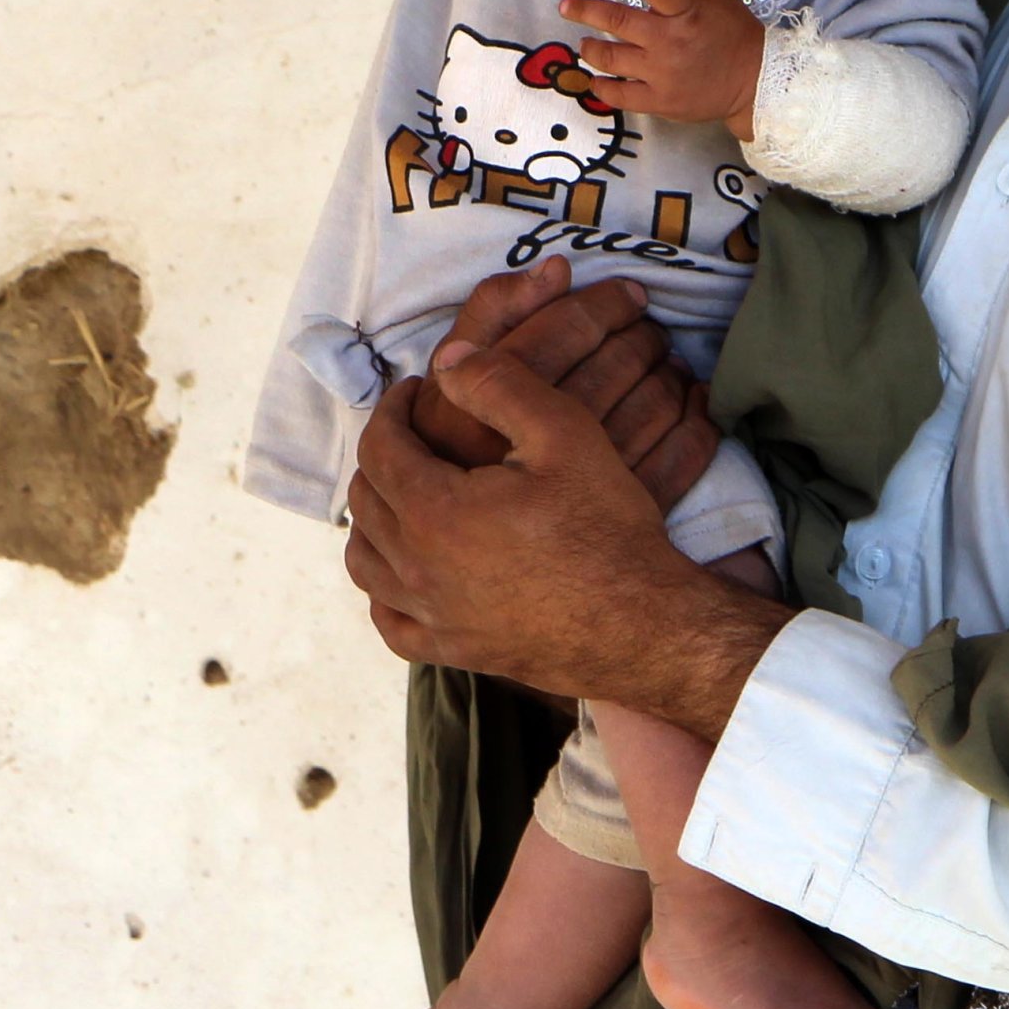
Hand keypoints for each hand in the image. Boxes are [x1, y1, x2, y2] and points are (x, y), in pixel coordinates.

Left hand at [348, 348, 788, 730]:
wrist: (642, 626)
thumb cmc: (606, 529)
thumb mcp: (565, 434)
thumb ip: (500, 384)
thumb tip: (448, 357)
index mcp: (433, 511)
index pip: (380, 447)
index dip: (392, 409)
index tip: (416, 391)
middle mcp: (417, 569)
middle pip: (366, 501)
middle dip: (383, 454)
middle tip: (414, 430)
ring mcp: (433, 617)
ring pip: (366, 561)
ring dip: (375, 518)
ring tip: (405, 492)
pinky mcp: (454, 651)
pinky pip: (391, 623)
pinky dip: (384, 592)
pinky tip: (405, 574)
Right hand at [392, 257, 718, 512]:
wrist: (480, 572)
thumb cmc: (455, 463)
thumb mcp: (447, 384)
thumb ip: (490, 317)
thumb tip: (556, 267)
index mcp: (486, 411)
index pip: (559, 333)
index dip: (601, 304)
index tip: (628, 294)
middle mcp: (535, 451)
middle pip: (612, 367)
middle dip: (640, 335)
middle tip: (649, 324)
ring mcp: (583, 490)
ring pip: (652, 406)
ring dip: (669, 372)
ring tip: (666, 359)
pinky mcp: (618, 520)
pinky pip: (680, 459)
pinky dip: (697, 423)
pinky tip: (693, 402)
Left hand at [558, 0, 768, 136]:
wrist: (755, 84)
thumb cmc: (734, 33)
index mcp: (688, 12)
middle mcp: (671, 42)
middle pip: (621, 23)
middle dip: (587, 12)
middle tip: (565, 6)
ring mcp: (663, 75)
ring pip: (613, 59)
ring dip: (592, 49)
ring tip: (585, 43)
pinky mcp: (660, 102)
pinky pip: (620, 95)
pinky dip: (601, 87)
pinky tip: (593, 79)